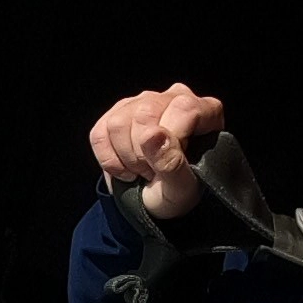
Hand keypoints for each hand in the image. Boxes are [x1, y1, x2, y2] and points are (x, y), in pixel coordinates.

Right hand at [88, 83, 224, 216]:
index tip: (168, 165)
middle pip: (145, 113)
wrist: (158, 205)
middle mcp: (173, 98)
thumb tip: (152, 134)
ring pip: (118, 123)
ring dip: (127, 158)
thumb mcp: (182, 189)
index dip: (172, 140)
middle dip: (144, 154)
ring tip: (143, 170)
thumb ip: (172, 163)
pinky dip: (108, 160)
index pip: (185, 109)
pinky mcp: (116, 113)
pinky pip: (100, 133)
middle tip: (154, 173)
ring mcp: (142, 102)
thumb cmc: (178, 193)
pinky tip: (126, 168)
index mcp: (203, 110)